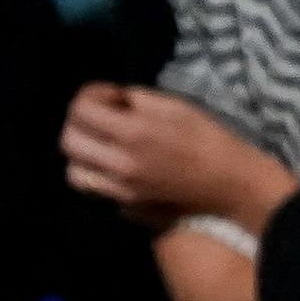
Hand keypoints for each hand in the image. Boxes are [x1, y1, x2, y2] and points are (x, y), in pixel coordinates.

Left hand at [61, 82, 293, 231]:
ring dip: (82, 152)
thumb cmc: (209, 140)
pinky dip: (96, 173)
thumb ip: (137, 100)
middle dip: (79, 122)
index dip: (90, 95)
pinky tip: (116, 165)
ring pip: (74, 170)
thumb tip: (114, 102)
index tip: (110, 96)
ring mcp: (121, 189)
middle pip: (68, 141)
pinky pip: (93, 188)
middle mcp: (120, 164)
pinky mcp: (128, 205)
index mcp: (134, 132)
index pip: (81, 110)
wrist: (231, 185)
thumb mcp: (176, 106)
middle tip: (101, 117)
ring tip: (103, 143)